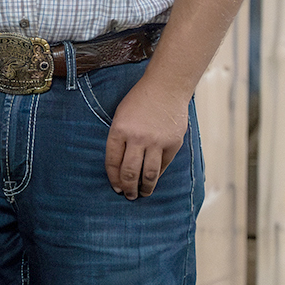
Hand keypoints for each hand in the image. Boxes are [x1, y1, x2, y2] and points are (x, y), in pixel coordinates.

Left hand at [104, 75, 189, 198]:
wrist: (166, 88)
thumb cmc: (139, 101)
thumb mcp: (120, 116)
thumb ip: (120, 138)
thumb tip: (120, 164)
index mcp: (119, 130)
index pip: (112, 161)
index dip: (113, 178)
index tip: (115, 187)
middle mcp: (137, 138)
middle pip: (129, 172)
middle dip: (127, 188)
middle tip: (128, 195)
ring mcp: (156, 142)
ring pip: (149, 174)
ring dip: (145, 188)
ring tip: (142, 194)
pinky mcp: (173, 144)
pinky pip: (163, 165)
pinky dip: (158, 175)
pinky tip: (154, 180)